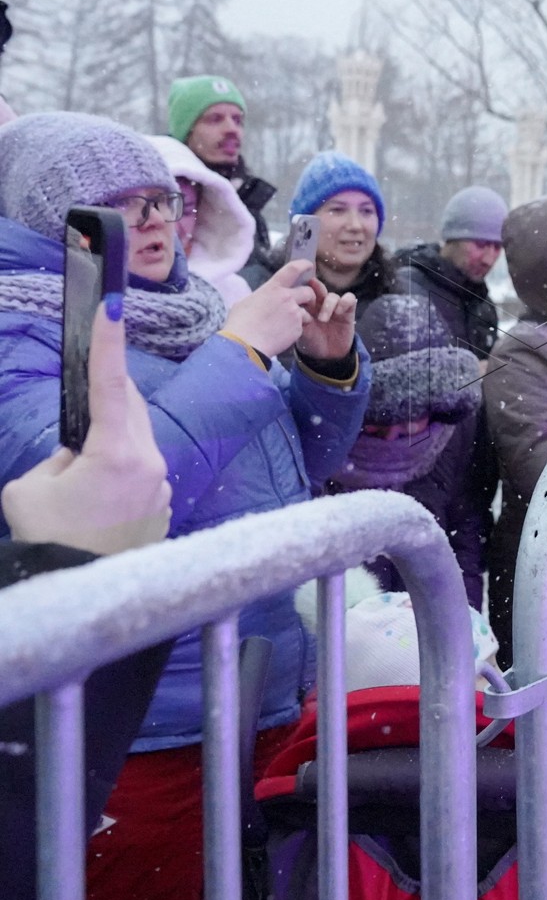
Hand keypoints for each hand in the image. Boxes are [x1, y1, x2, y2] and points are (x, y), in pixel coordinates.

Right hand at [2, 304, 170, 553]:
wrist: (75, 594)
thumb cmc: (49, 539)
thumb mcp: (31, 489)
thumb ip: (59, 457)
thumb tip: (80, 454)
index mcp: (118, 452)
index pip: (113, 385)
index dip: (109, 342)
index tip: (112, 305)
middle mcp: (151, 464)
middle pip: (131, 411)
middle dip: (106, 406)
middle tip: (77, 426)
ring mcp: (161, 487)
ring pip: (136, 444)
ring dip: (109, 447)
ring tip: (78, 486)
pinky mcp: (163, 508)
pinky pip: (141, 475)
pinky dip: (118, 476)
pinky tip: (94, 506)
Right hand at [222, 261, 316, 356]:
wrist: (245, 344)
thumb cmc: (240, 323)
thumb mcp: (246, 302)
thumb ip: (261, 297)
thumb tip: (262, 299)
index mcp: (272, 288)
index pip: (293, 269)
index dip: (303, 265)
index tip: (309, 265)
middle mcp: (287, 298)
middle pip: (308, 292)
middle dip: (308, 297)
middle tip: (303, 303)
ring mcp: (294, 313)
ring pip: (306, 311)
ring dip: (301, 316)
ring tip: (285, 324)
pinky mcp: (298, 328)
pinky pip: (301, 326)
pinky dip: (294, 329)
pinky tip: (281, 334)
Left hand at [295, 277, 356, 361]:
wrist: (327, 356)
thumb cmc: (311, 342)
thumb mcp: (302, 331)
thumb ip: (301, 318)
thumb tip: (300, 309)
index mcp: (306, 305)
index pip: (304, 290)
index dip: (302, 287)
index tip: (298, 291)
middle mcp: (320, 303)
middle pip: (318, 288)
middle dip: (315, 291)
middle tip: (311, 299)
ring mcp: (334, 306)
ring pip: (332, 295)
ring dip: (328, 305)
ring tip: (323, 319)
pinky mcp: (348, 311)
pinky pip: (349, 298)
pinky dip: (344, 302)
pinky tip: (339, 312)